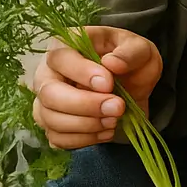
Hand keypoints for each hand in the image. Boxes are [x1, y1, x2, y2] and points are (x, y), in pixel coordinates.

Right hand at [31, 26, 161, 148]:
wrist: (133, 84)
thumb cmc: (130, 60)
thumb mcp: (140, 48)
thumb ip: (130, 52)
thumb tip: (112, 63)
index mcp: (65, 46)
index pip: (60, 58)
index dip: (82, 73)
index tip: (109, 83)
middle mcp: (48, 73)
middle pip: (49, 94)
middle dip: (85, 105)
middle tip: (117, 107)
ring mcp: (46, 102)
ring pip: (50, 119)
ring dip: (86, 125)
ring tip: (114, 120)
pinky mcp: (53, 125)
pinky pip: (58, 139)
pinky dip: (84, 139)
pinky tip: (106, 131)